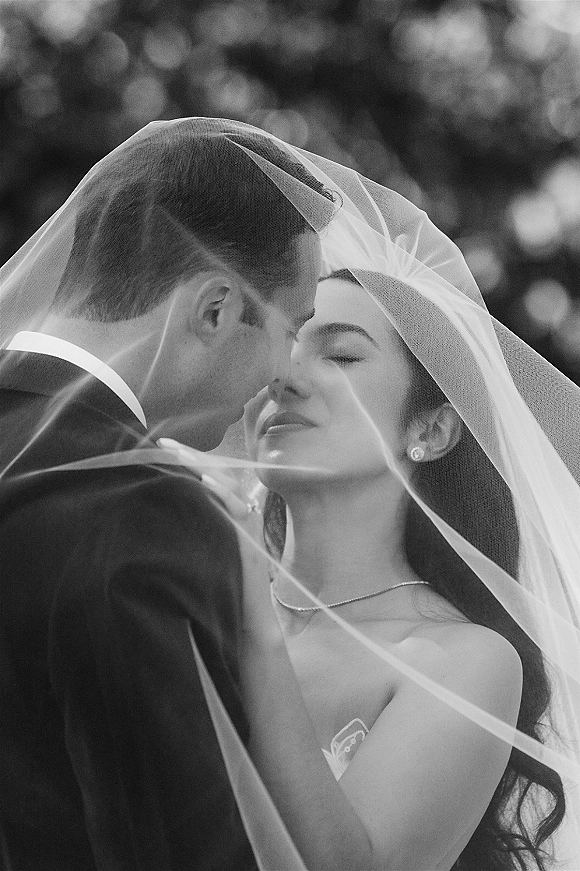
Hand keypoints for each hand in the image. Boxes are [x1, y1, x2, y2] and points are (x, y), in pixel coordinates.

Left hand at [157, 438, 273, 634]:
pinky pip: (238, 509)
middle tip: (163, 443)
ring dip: (204, 466)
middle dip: (192, 454)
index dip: (189, 456)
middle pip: (220, 471)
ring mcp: (248, 524)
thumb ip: (194, 523)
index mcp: (231, 509)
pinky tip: (203, 483)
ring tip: (179, 455)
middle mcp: (242, 511)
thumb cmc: (222, 585)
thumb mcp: (205, 546)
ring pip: (228, 484)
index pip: (211, 472)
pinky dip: (221, 494)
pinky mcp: (250, 539)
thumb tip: (161, 505)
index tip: (161, 444)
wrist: (247, 619)